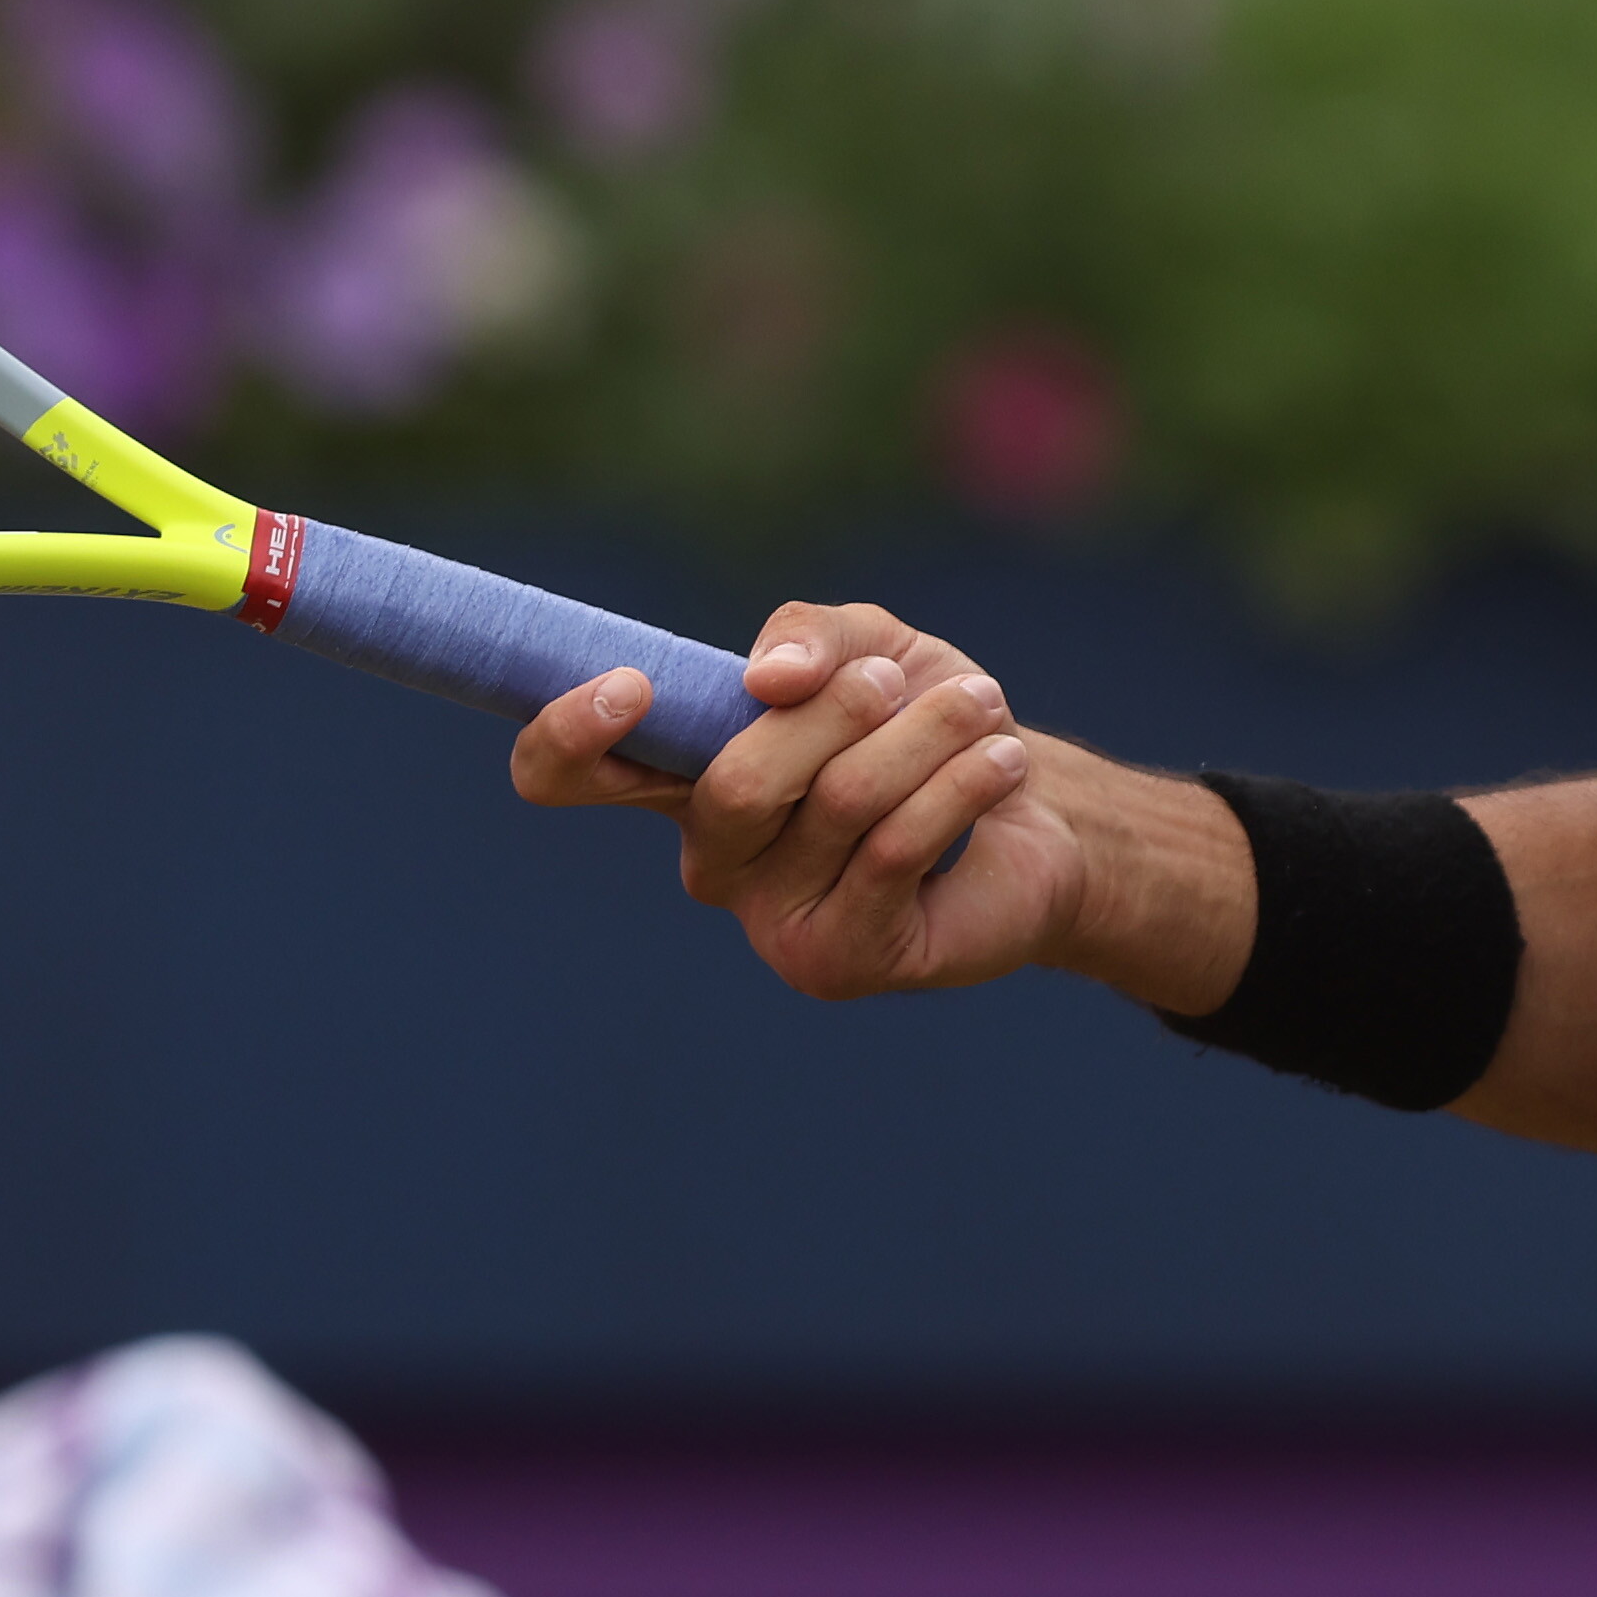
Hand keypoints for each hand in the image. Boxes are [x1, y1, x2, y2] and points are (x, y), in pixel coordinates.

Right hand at [512, 600, 1076, 998]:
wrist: (1034, 813)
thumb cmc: (924, 723)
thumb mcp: (868, 646)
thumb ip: (810, 636)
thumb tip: (769, 678)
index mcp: (682, 775)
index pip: (562, 774)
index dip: (567, 732)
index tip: (631, 685)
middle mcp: (708, 855)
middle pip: (733, 782)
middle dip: (832, 712)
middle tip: (894, 680)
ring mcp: (767, 917)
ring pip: (832, 806)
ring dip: (920, 737)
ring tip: (980, 706)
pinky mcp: (834, 960)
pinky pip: (889, 855)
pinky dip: (955, 789)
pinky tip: (1001, 761)